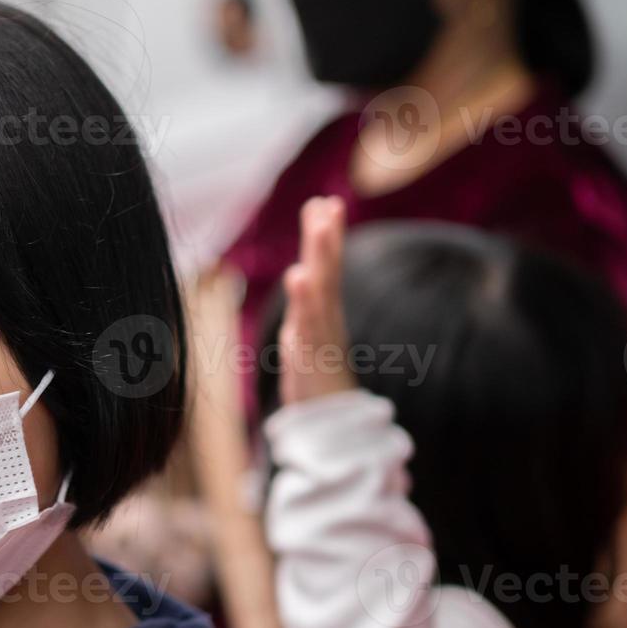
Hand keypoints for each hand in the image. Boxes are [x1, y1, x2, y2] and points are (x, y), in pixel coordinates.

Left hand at [279, 196, 355, 405]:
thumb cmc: (316, 376)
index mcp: (325, 313)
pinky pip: (307, 324)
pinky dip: (304, 300)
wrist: (328, 426)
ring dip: (320, 258)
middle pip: (328, 274)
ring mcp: (320, 339)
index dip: (327, 237)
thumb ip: (307, 301)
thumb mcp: (308, 334)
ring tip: (319, 227)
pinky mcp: (310, 358)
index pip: (327, 269)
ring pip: (320, 293)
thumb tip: (302, 271)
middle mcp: (326, 321)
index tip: (325, 201)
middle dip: (327, 239)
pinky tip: (298, 275)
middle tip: (328, 204)